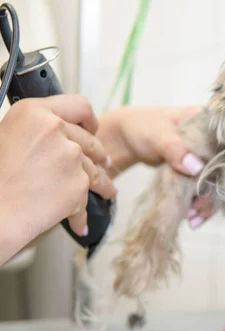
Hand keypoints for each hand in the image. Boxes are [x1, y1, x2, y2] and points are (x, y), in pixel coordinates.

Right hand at [0, 95, 116, 263]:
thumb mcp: (5, 136)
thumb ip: (35, 130)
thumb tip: (58, 133)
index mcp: (34, 112)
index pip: (79, 106)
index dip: (90, 120)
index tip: (93, 130)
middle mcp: (55, 129)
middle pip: (89, 141)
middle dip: (100, 155)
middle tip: (105, 162)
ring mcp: (70, 155)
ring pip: (93, 170)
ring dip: (102, 183)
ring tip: (107, 192)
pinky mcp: (78, 182)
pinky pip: (85, 196)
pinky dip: (80, 211)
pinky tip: (80, 223)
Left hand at [97, 106, 214, 227]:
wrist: (127, 138)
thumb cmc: (143, 127)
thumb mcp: (158, 135)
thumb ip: (176, 149)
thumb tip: (197, 168)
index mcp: (210, 122)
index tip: (215, 186)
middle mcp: (213, 141)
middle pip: (224, 169)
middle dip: (212, 193)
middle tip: (196, 210)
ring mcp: (206, 158)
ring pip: (215, 183)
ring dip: (205, 202)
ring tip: (191, 218)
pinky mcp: (198, 171)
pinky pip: (204, 189)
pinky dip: (199, 204)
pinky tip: (191, 217)